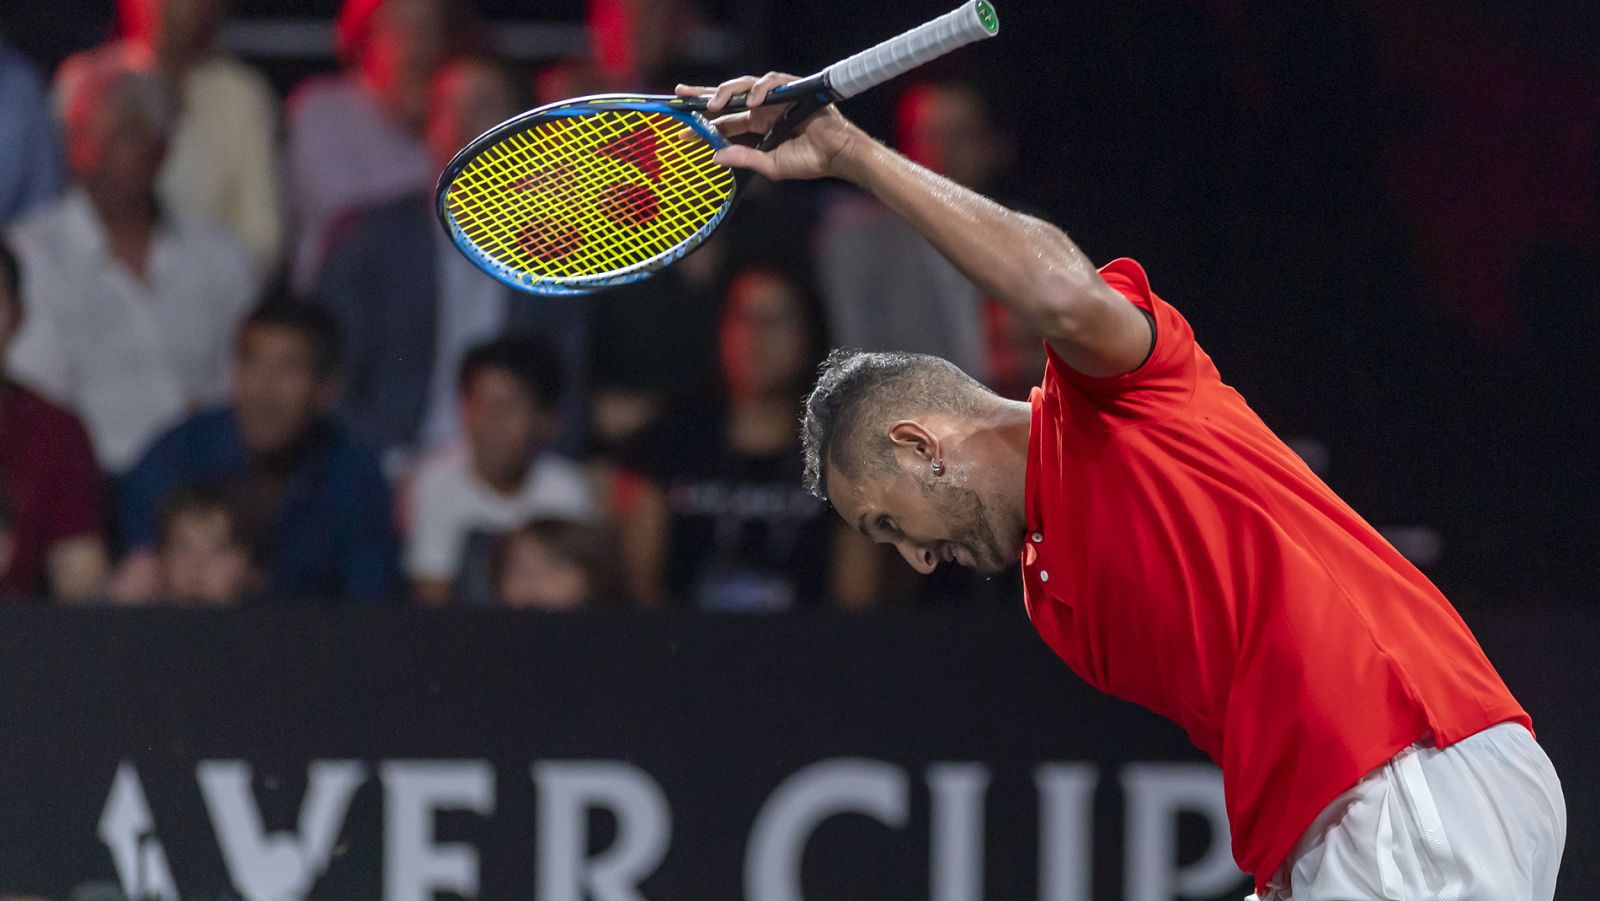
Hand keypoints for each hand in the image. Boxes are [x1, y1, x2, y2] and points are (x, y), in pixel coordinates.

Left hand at [676, 73, 866, 181]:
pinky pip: (772, 82)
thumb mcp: (769, 165)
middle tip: (682, 94)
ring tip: (712, 105)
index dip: (703, 124)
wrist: (837, 156)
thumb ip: (744, 158)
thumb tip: (716, 157)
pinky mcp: (792, 89)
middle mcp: (763, 109)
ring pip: (745, 85)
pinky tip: (751, 102)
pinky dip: (760, 89)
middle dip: (704, 94)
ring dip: (726, 91)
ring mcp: (776, 98)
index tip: (681, 131)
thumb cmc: (809, 161)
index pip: (725, 121)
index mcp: (757, 126)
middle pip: (728, 97)